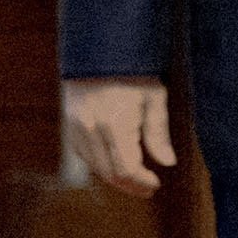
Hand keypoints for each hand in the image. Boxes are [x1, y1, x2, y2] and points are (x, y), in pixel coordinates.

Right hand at [65, 79, 174, 197]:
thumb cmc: (133, 71)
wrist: (99, 49)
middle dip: (130, 186)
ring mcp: (76, 128)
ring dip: (115, 178)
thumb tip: (168, 163)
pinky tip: (115, 163)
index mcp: (115, 124)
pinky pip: (83, 155)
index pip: (126, 169)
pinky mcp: (69, 125)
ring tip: (135, 179)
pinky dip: (100, 165)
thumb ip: (158, 133)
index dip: (141, 183)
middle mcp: (91, 129)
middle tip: (148, 189)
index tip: (155, 184)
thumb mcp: (154, 98)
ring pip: (95, 167)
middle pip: (109, 173)